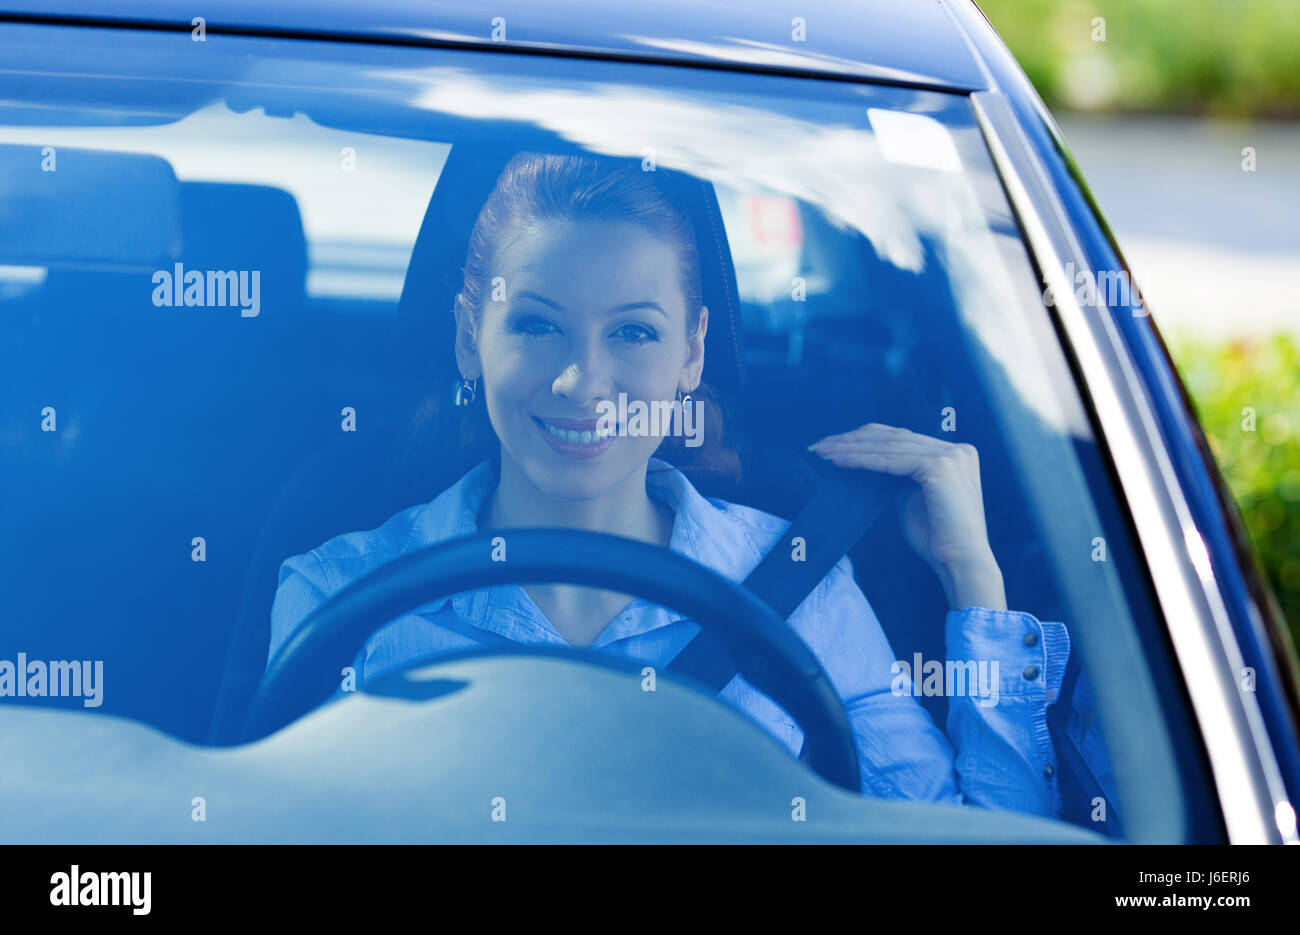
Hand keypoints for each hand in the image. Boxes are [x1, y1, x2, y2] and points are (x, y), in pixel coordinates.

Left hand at [807, 423, 1006, 610]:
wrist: (961, 561)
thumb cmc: (937, 537)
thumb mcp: (912, 499)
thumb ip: (897, 479)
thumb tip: (868, 464)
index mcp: (954, 453)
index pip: (902, 437)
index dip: (866, 438)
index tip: (836, 444)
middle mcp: (956, 449)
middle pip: (894, 437)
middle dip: (853, 439)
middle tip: (821, 444)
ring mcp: (951, 456)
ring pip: (889, 446)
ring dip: (851, 448)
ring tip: (824, 452)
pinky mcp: (940, 467)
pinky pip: (891, 461)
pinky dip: (862, 460)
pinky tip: (839, 461)